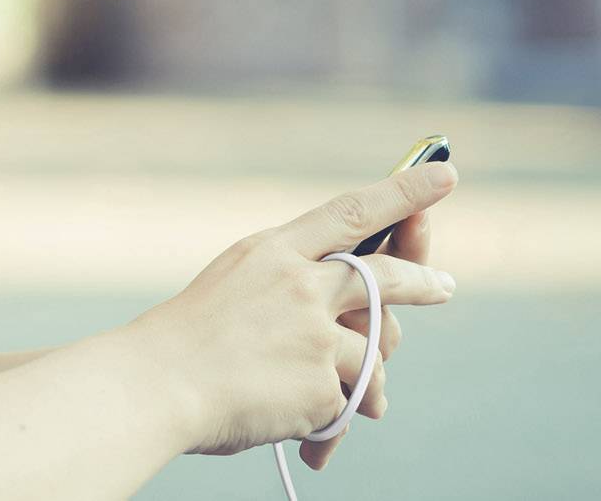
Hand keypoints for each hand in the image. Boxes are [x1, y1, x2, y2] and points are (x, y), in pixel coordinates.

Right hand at [123, 161, 460, 459]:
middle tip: (444, 286)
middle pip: (385, 276)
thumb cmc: (188, 342)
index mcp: (274, 251)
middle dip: (423, 281)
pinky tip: (298, 427)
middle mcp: (301, 284)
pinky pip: (349, 401)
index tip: (444, 173)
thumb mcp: (236, 284)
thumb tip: (359, 316)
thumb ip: (291, 286)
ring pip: (377, 349)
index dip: (403, 192)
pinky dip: (330, 418)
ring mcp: (314, 333)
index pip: (351, 212)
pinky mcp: (322, 382)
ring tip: (363, 400)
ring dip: (371, 377)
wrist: (156, 385)